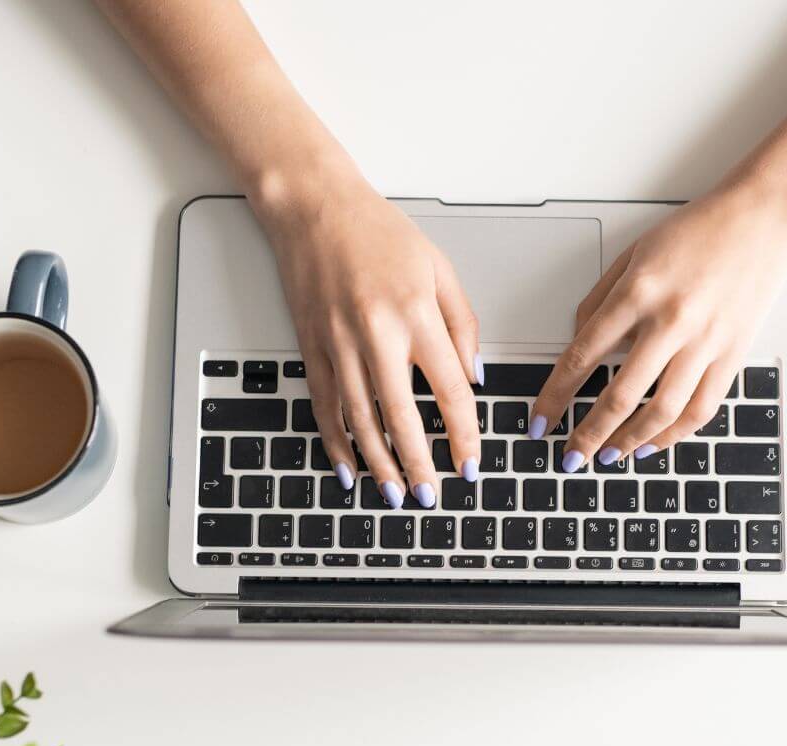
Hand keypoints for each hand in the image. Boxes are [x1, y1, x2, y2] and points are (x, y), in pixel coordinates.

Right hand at [254, 175, 481, 507]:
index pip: (449, 391)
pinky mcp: (312, 347)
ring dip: (379, 464)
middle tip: (432, 496)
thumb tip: (474, 379)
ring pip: (360, 420)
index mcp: (416, 316)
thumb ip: (463, 325)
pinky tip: (348, 466)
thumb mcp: (440, 269)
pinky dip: (335, 442)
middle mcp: (375, 335)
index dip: (463, 434)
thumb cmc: (380, 233)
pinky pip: (325, 406)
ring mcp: (338, 345)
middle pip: (402, 417)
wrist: (315, 208)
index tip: (470, 462)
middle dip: (418, 465)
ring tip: (395, 495)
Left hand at [530, 181, 786, 469]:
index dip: (556, 396)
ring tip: (609, 457)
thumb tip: (578, 341)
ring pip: (661, 411)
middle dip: (589, 435)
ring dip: (630, 442)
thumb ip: (600, 299)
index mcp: (637, 293)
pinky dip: (674, 434)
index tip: (541, 420)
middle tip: (572, 456)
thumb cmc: (698, 231)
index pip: (582, 356)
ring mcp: (705, 342)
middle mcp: (670, 321)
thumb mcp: (634, 253)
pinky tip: (654, 444)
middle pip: (619, 395)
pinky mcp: (733, 354)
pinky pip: (701, 408)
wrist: (762, 219)